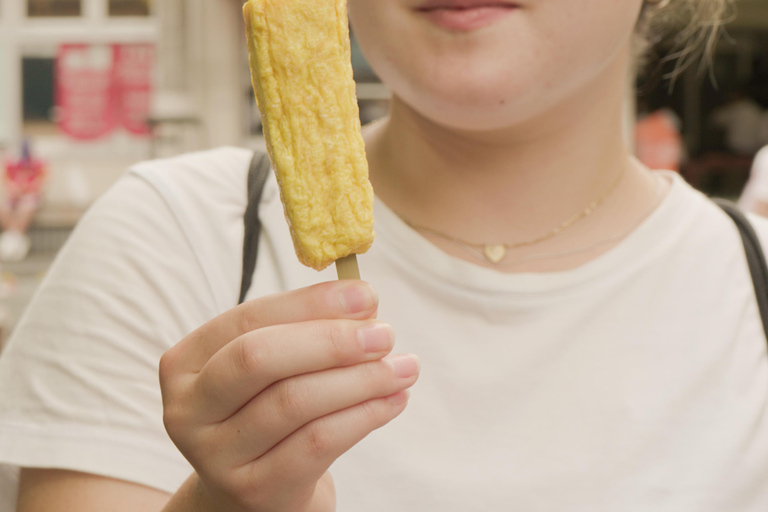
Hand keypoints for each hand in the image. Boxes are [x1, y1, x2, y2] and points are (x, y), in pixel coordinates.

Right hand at [159, 281, 418, 511]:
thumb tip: (363, 301)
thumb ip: (304, 329)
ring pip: (294, 402)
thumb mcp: (272, 367)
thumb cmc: (266, 410)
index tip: (365, 294)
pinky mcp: (254, 490)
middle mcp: (189, 409)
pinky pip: (317, 443)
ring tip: (403, 367)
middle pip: (259, 358)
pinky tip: (393, 400)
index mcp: (185, 362)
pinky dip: (364, 416)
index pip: (247, 318)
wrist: (253, 490)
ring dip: (360, 379)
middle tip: (385, 333)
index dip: (309, 303)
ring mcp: (215, 455)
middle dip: (330, 341)